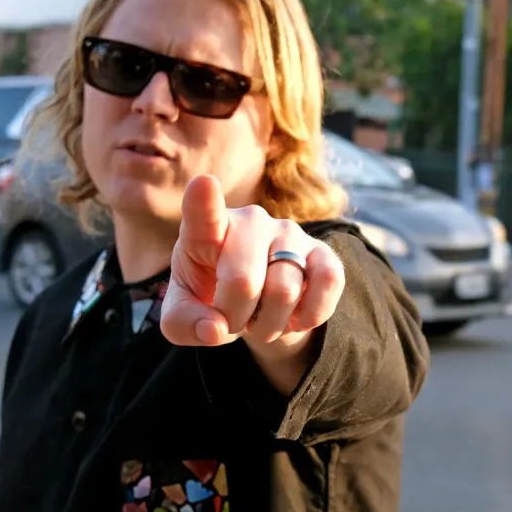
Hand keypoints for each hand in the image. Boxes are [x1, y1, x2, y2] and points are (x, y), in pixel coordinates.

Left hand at [160, 175, 345, 349]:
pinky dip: (310, 315)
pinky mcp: (323, 250)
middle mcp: (250, 221)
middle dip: (235, 317)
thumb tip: (215, 329)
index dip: (204, 200)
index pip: (203, 212)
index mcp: (205, 230)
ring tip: (260, 320)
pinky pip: (328, 282)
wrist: (256, 301)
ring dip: (268, 326)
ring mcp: (289, 232)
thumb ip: (184, 324)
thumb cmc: (211, 297)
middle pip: (243, 281)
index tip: (204, 182)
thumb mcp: (183, 315)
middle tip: (232, 320)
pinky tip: (295, 318)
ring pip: (284, 291)